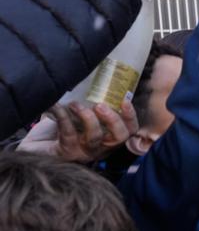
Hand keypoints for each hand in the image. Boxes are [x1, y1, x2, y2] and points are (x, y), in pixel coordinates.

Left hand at [18, 101, 137, 162]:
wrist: (35, 148)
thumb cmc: (61, 129)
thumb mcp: (80, 116)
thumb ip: (91, 104)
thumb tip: (95, 78)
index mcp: (108, 138)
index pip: (129, 131)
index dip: (130, 117)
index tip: (124, 100)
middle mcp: (100, 147)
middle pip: (119, 137)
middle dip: (113, 119)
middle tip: (100, 106)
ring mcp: (84, 152)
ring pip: (94, 137)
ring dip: (86, 117)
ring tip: (75, 104)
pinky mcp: (66, 152)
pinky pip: (68, 133)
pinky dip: (63, 117)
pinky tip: (56, 106)